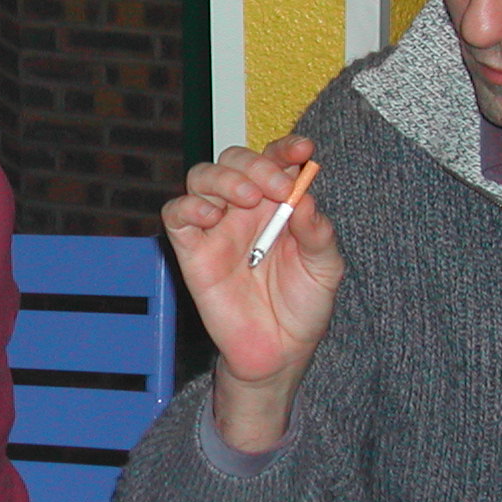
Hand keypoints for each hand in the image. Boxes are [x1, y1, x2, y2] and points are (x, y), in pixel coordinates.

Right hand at [160, 136, 343, 449]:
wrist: (280, 352)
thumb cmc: (303, 306)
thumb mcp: (325, 268)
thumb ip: (317, 233)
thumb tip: (303, 197)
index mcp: (278, 204)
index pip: (276, 160)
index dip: (285, 148)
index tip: (303, 150)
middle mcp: (244, 209)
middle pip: (235, 160)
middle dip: (255, 163)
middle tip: (276, 187)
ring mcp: (216, 228)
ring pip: (202, 177)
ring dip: (224, 178)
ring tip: (246, 198)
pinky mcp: (192, 251)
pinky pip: (176, 214)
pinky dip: (188, 206)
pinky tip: (211, 217)